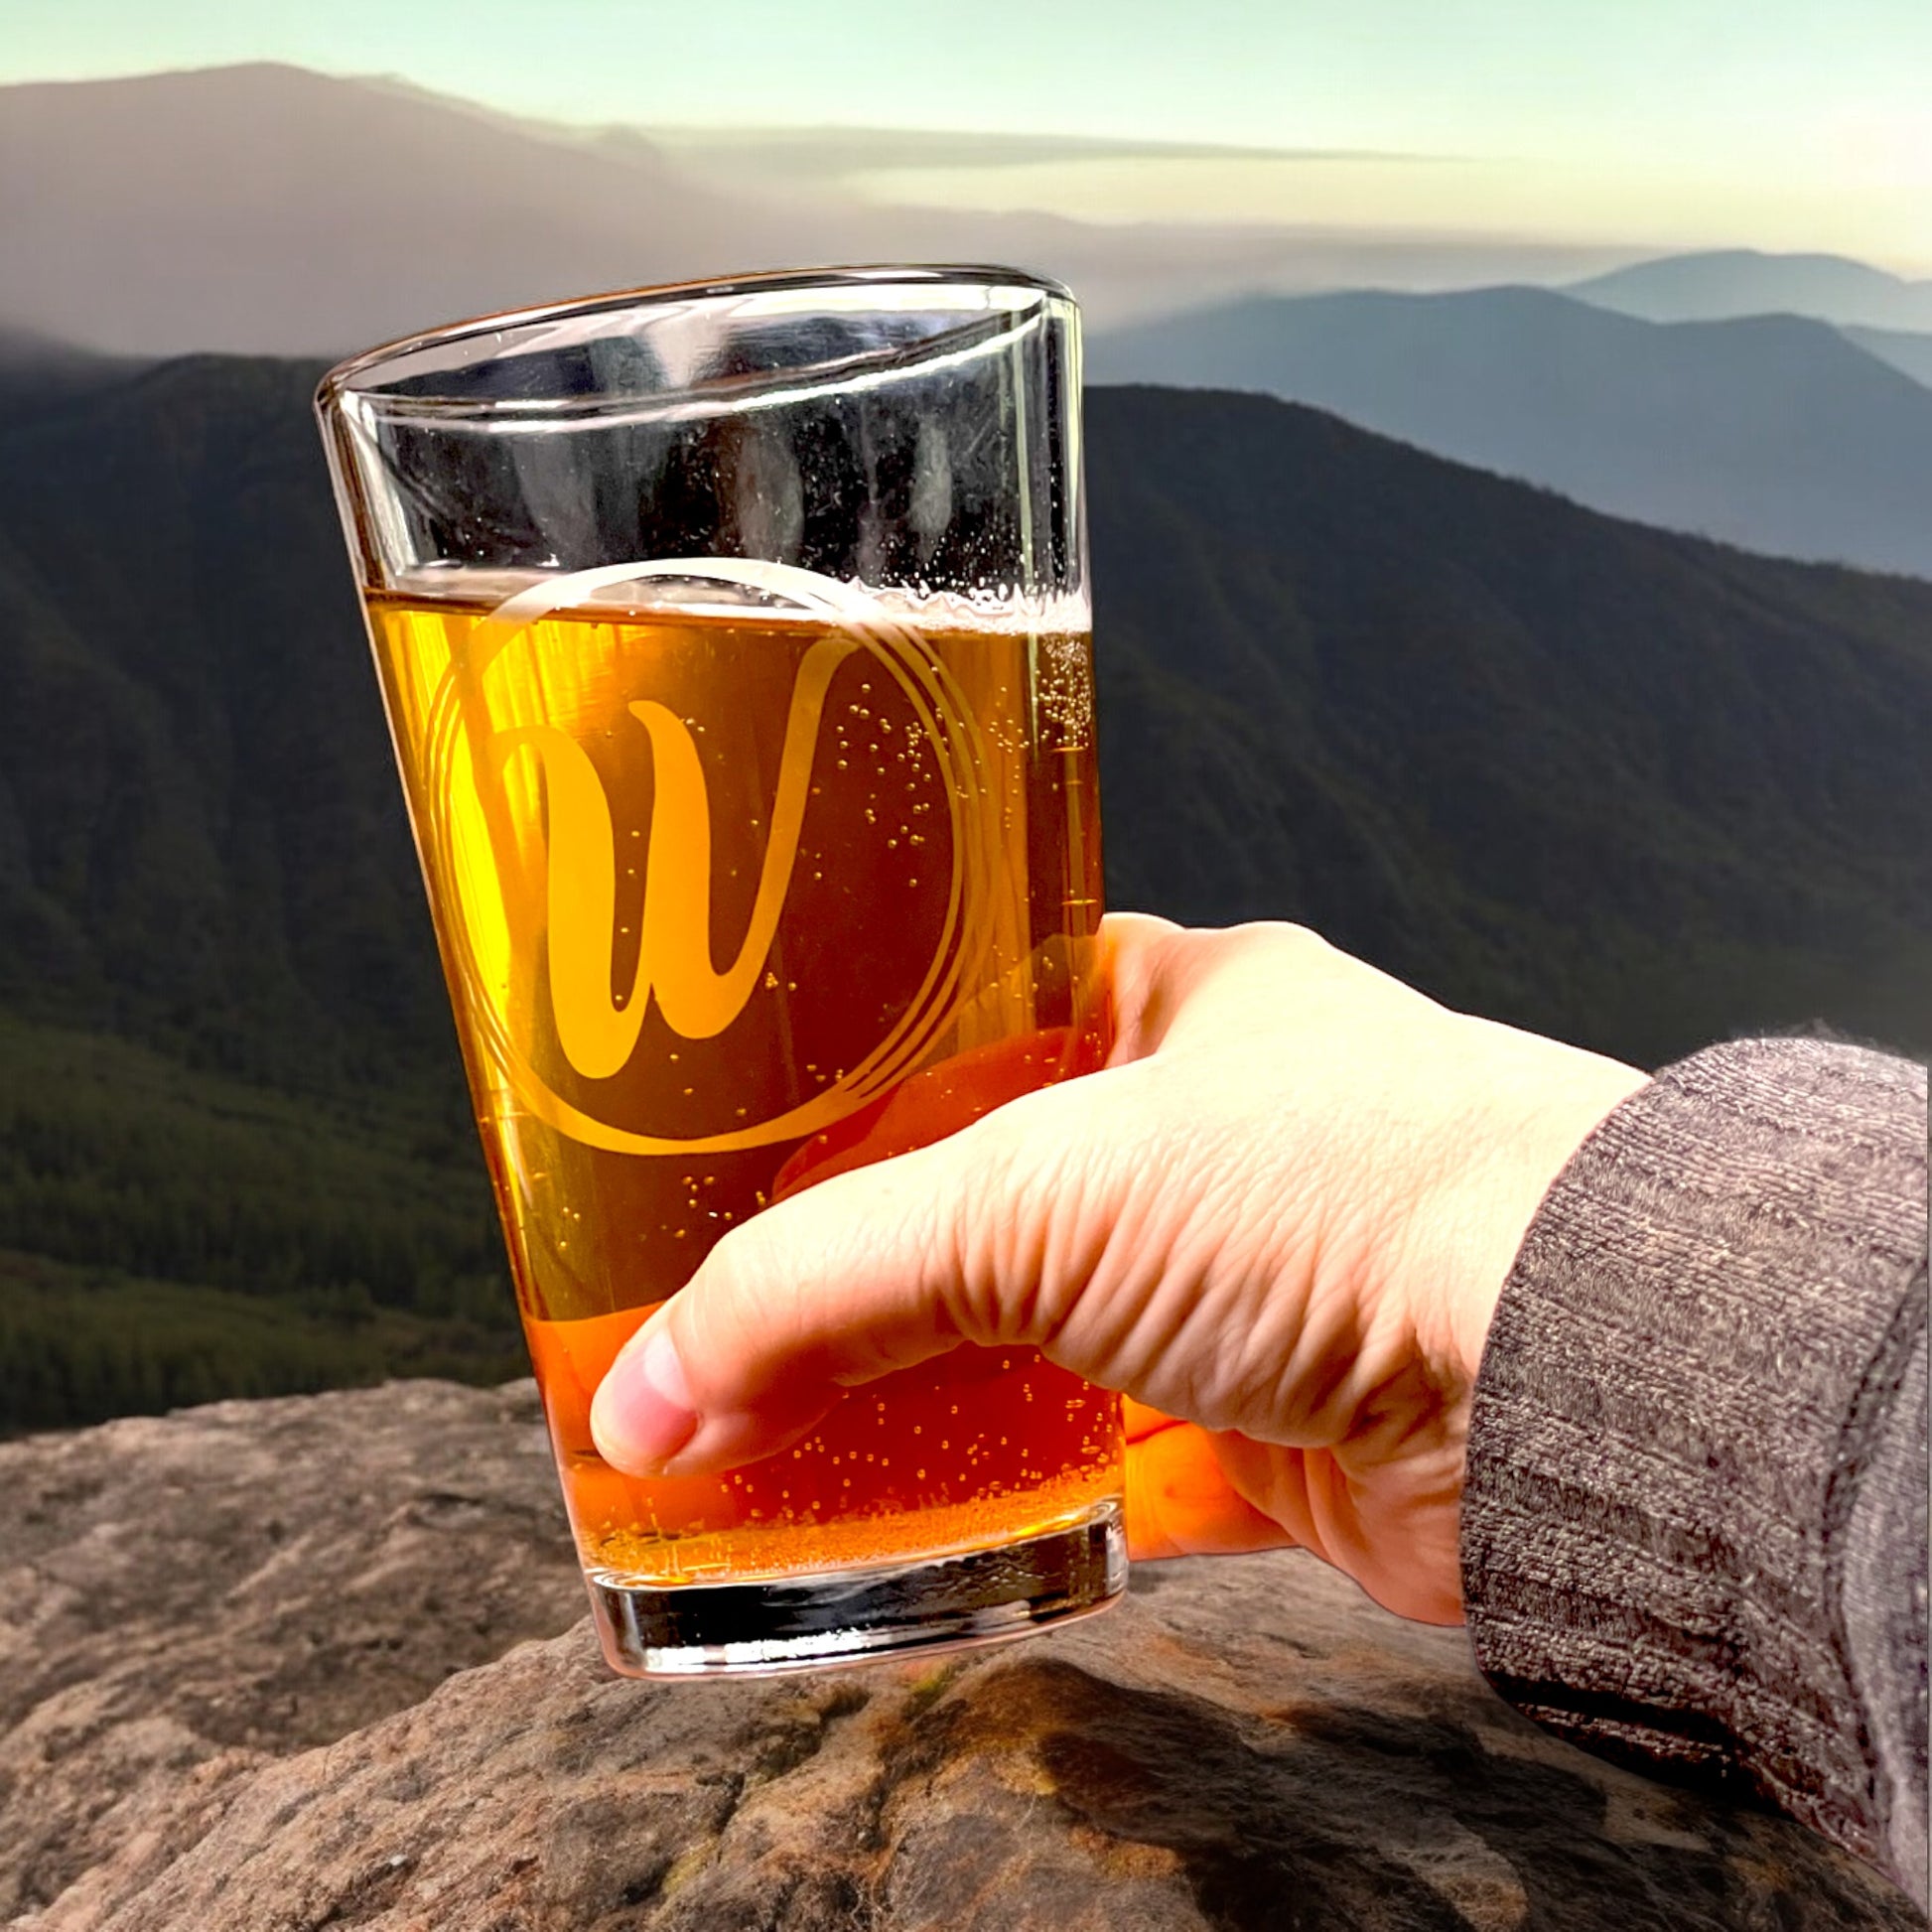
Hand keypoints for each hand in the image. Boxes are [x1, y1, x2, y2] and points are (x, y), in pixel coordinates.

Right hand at [590, 917, 1645, 1623]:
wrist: (1568, 1371)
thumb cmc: (1348, 1197)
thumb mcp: (1036, 1196)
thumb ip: (823, 1284)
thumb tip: (648, 1390)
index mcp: (1182, 1002)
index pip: (985, 1004)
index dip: (869, 1057)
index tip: (756, 1116)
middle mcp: (1228, 1131)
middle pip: (1006, 1188)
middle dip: (890, 1248)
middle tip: (748, 1291)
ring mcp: (1260, 1282)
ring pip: (1057, 1333)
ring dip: (947, 1385)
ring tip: (801, 1420)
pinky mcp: (1283, 1429)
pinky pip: (1122, 1465)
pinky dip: (1033, 1498)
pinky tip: (935, 1523)